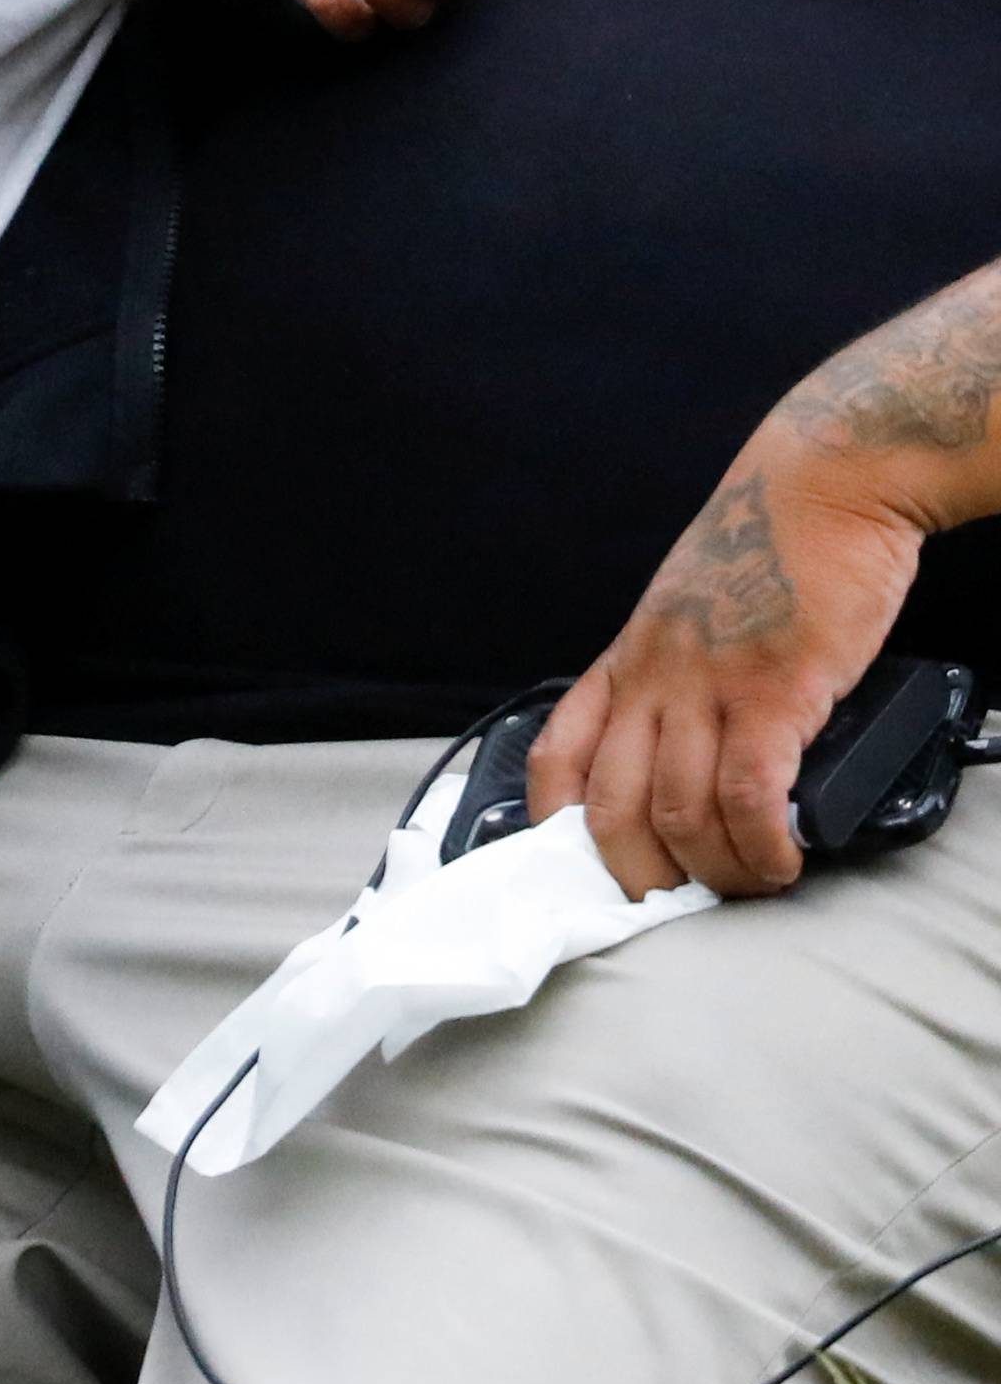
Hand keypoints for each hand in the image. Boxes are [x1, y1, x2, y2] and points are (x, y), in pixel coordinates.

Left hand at [527, 434, 923, 899]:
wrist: (827, 481)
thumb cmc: (772, 543)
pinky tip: (783, 861)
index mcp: (628, 658)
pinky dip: (762, 847)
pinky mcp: (774, 689)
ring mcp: (709, 683)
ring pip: (678, 814)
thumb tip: (700, 756)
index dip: (557, 829)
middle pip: (609, 809)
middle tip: (675, 903)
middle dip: (635, 879)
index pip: (555, 755)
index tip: (587, 871)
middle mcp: (654, 676)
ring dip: (713, 872)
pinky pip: (749, 795)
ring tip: (749, 884)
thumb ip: (682, 676)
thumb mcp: (693, 609)